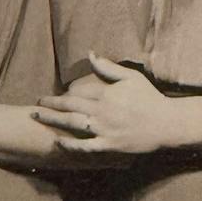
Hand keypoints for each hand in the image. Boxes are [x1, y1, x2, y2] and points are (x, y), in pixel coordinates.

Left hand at [35, 54, 177, 154]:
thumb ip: (109, 67)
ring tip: (37, 118)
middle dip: (49, 106)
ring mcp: (105, 130)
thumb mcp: (131, 77)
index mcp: (106, 95)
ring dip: (53, 121)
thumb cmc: (149, 99)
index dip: (59, 96)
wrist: (166, 124)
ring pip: (72, 125)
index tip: (47, 97)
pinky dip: (70, 145)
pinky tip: (58, 142)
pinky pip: (86, 147)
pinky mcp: (110, 146)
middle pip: (69, 108)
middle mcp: (102, 112)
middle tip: (35, 106)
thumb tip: (91, 54)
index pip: (77, 93)